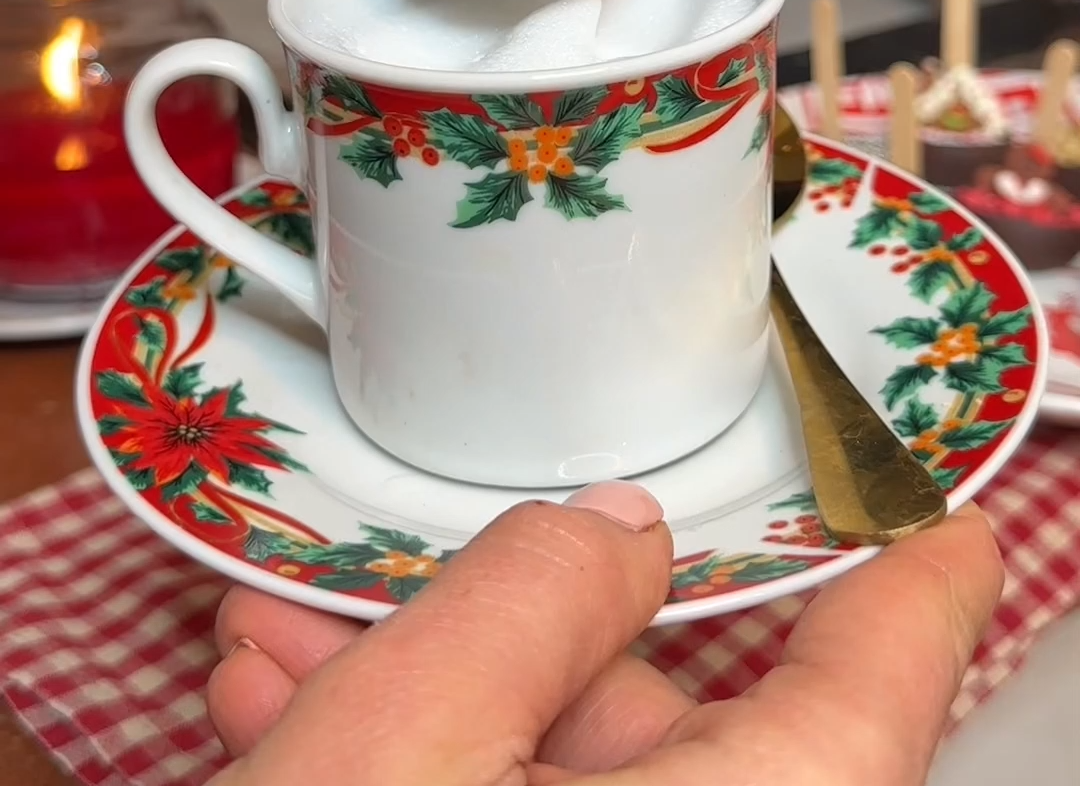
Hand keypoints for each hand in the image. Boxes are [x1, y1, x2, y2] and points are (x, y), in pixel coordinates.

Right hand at [206, 484, 1002, 784]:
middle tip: (400, 589)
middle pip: (671, 740)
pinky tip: (300, 741)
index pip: (872, 701)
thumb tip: (621, 531)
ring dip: (442, 710)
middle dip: (529, 643)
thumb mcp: (395, 752)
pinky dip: (428, 785)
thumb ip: (531, 600)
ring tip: (292, 667)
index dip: (913, 595)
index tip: (941, 529)